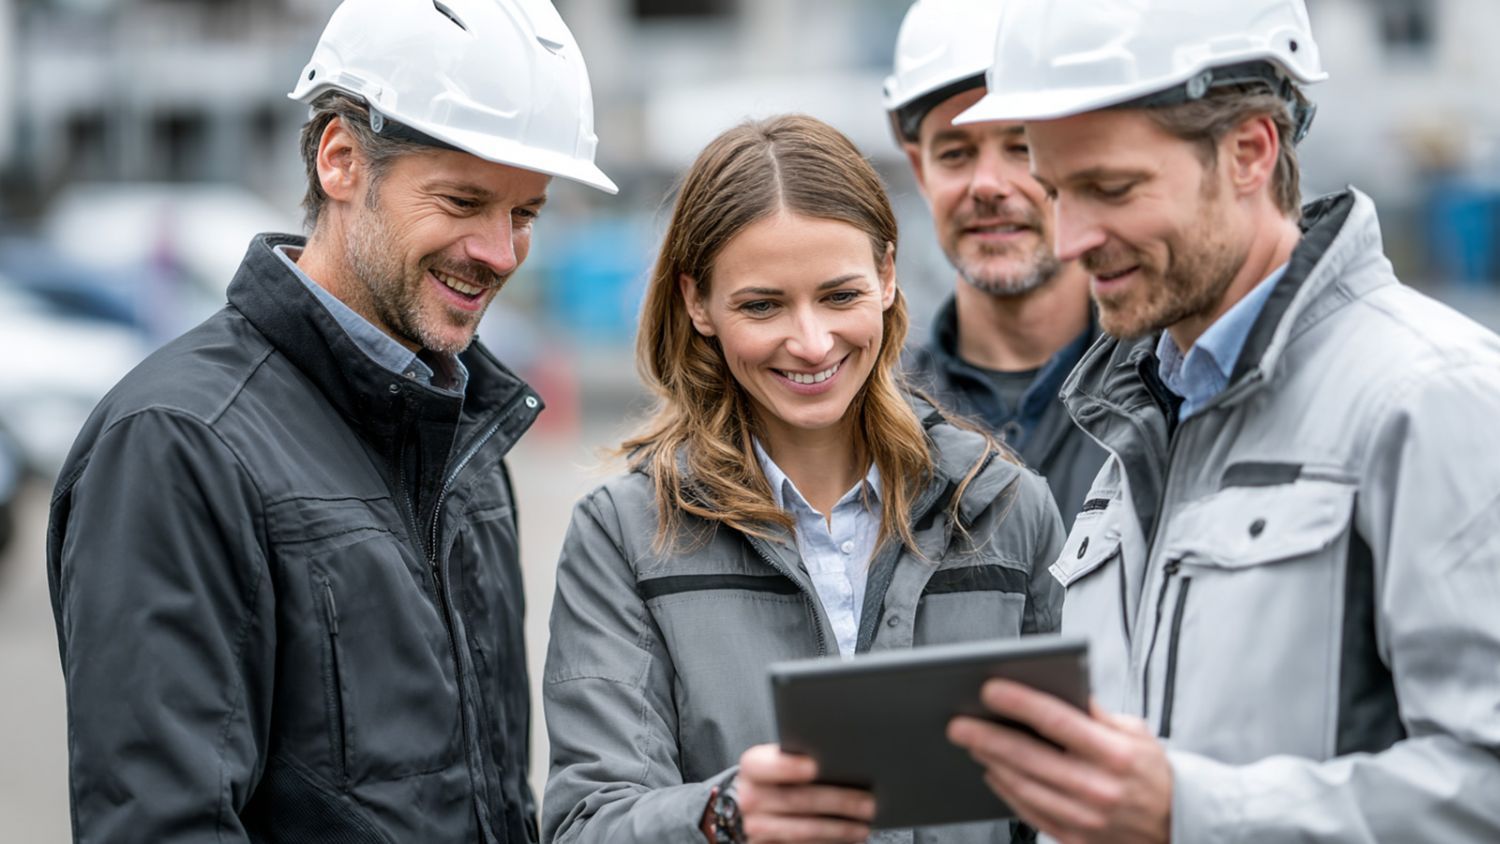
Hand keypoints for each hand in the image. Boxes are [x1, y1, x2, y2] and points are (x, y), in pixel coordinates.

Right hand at [728, 743, 873, 842]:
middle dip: (835, 801)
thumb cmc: (783, 780)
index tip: (814, 766)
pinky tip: (848, 838)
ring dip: (838, 829)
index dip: (787, 766)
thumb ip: (803, 760)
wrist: (761, 809)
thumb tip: (841, 762)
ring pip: (801, 830)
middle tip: (867, 802)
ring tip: (864, 824)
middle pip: (793, 800)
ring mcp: (756, 828)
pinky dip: (828, 843)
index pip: (762, 765)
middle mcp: (749, 799)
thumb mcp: (785, 764)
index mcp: (752, 769)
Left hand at [947, 680, 1171, 843]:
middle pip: (1030, 757)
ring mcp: (1086, 818)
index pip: (1058, 722)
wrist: (1179, 825)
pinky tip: (993, 773)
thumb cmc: (1151, 773)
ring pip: (1024, 787)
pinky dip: (1007, 791)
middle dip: (988, 738)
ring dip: (992, 764)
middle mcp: (1099, 788)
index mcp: (1116, 754)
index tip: (990, 689)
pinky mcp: (1076, 839)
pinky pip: (1030, 812)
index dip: (1021, 704)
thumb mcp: (1136, 733)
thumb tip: (1059, 687)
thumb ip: (1096, 713)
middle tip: (959, 724)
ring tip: (972, 744)